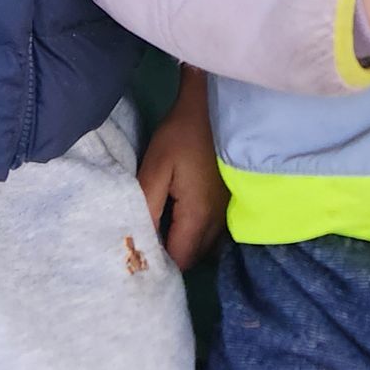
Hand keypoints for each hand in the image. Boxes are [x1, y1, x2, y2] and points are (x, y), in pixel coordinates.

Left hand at [137, 68, 227, 269]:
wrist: (214, 107)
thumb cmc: (181, 136)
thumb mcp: (154, 167)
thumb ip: (146, 208)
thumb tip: (140, 241)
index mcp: (198, 217)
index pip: (179, 261)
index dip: (159, 261)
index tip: (140, 250)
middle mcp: (218, 223)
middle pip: (192, 258)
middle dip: (170, 253)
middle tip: (146, 235)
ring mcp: (227, 213)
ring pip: (202, 246)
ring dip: (182, 242)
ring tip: (160, 224)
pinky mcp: (229, 203)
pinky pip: (210, 231)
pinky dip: (194, 230)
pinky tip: (178, 212)